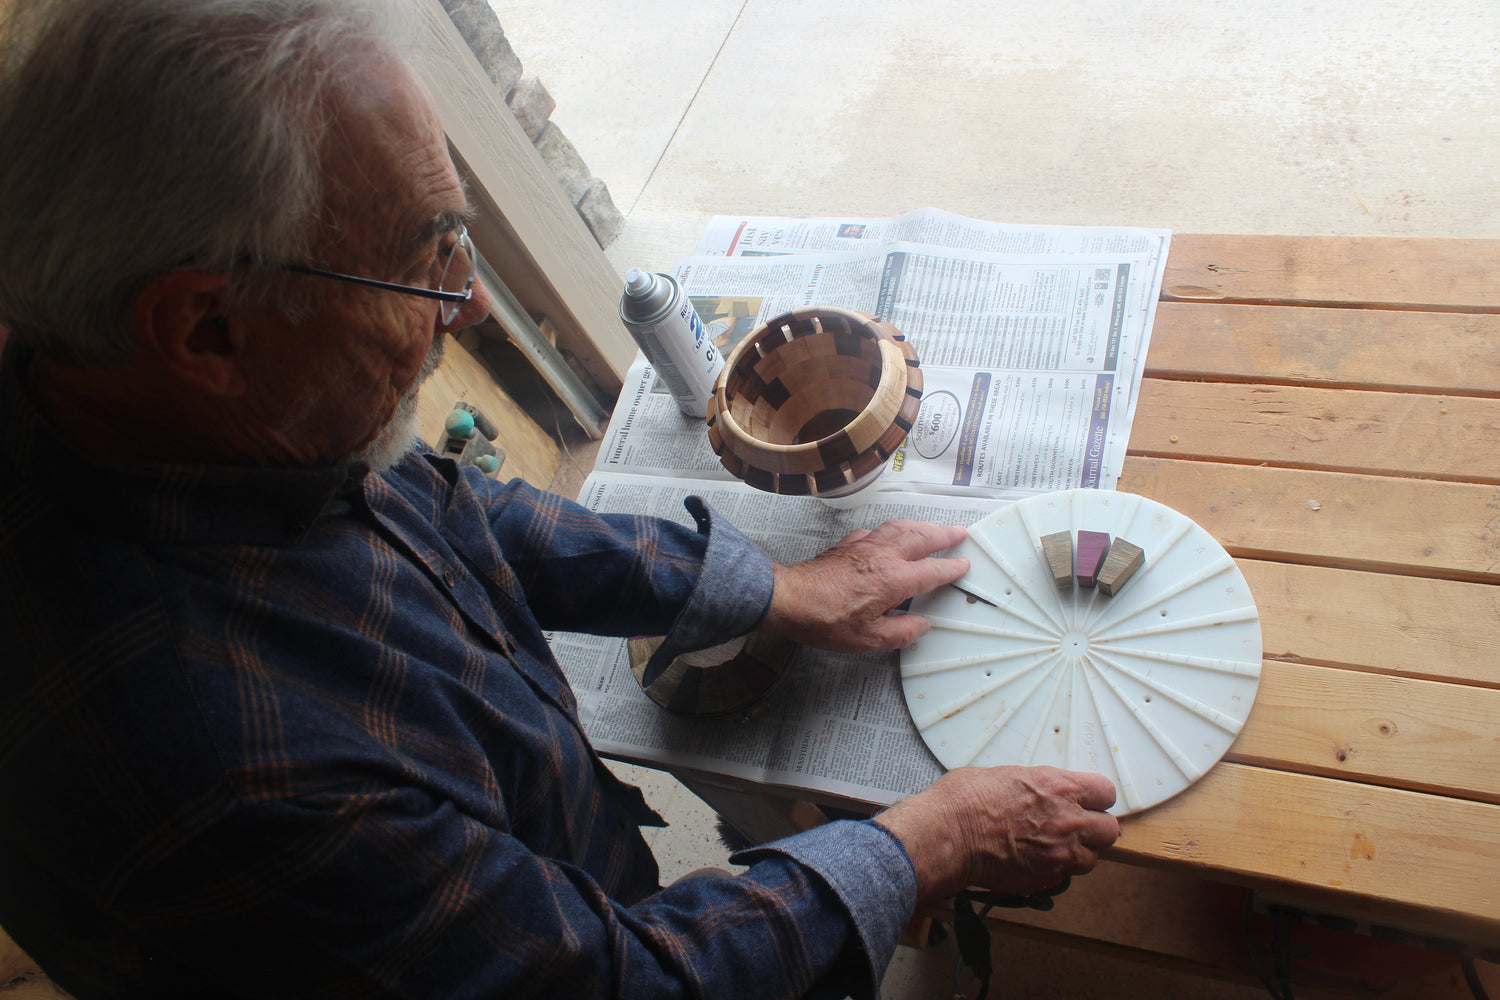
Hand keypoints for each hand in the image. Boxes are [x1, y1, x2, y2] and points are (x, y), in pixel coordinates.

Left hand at [759, 520, 967, 651]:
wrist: (789, 599)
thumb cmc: (826, 621)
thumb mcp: (869, 639)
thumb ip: (901, 632)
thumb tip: (921, 626)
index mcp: (894, 580)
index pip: (933, 571)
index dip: (952, 569)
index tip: (964, 565)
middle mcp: (883, 556)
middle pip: (922, 538)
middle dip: (944, 534)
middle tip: (959, 532)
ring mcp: (864, 546)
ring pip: (899, 528)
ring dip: (920, 526)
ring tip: (932, 527)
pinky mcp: (846, 545)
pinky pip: (875, 531)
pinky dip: (889, 530)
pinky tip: (888, 535)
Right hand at [875, 766, 1119, 903]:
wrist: (946, 835)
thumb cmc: (965, 800)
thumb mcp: (1006, 775)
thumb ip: (1036, 786)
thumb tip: (1039, 792)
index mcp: (1060, 787)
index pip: (1106, 792)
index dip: (1097, 797)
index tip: (1088, 799)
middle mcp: (1068, 821)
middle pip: (1110, 829)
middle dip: (1095, 827)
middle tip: (1076, 825)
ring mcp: (1059, 855)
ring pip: (1091, 858)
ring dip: (1078, 852)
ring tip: (1054, 846)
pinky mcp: (1044, 880)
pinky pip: (1063, 877)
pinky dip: (1053, 870)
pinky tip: (1032, 860)